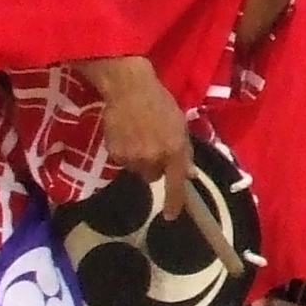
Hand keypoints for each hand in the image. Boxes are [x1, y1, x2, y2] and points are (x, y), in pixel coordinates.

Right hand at [75, 56, 192, 219]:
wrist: (129, 89)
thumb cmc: (159, 103)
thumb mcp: (180, 125)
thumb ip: (184, 152)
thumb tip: (190, 175)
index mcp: (175, 150)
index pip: (176, 183)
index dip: (174, 202)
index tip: (171, 216)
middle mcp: (154, 157)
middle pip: (153, 176)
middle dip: (153, 166)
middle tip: (152, 144)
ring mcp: (133, 156)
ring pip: (136, 169)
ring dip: (138, 158)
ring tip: (138, 135)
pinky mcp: (115, 152)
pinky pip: (121, 161)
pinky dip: (123, 152)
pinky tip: (125, 134)